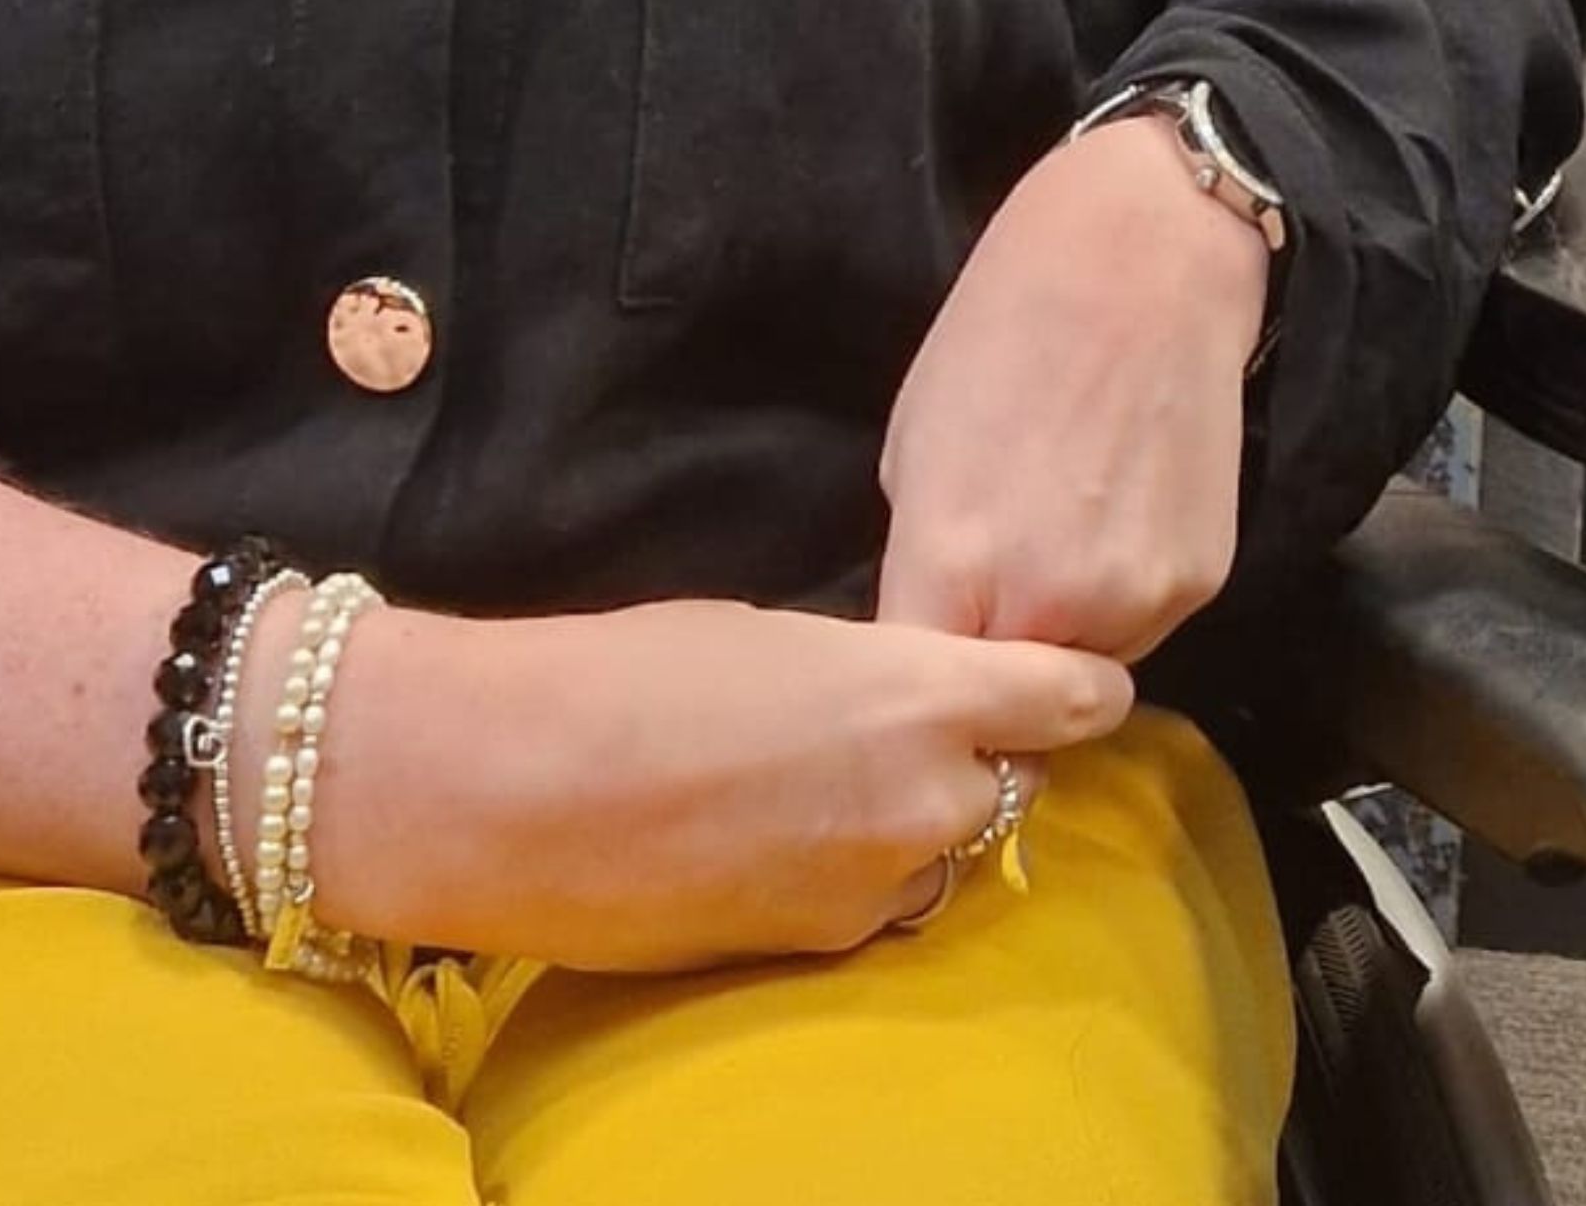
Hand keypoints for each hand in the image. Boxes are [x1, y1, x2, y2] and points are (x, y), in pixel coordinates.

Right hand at [314, 595, 1125, 972]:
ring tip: (820, 788)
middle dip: (980, 760)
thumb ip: (878, 675)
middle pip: (1014, 784)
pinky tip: (774, 840)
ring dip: (914, 827)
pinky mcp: (815, 948)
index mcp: (924, 694)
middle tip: (909, 732)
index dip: (1079, 688)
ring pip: (946, 855)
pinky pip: (875, 905)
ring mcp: (874, 886)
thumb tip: (906, 695)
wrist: (505, 787)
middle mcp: (926, 800)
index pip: (1078, 700)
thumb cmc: (628, 671)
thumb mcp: (781, 636)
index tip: (1071, 683)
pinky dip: (852, 876)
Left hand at [875, 108, 1271, 658]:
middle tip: (991, 607)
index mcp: (953, 566)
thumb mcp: (916, 443)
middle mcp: (1048, 604)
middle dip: (991, 672)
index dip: (914, 695)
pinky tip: (1118, 516)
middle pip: (1007, 699)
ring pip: (1083, 668)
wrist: (1147, 259)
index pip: (921, 698)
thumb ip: (923, 560)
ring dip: (1063, 634)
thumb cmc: (1007, 327)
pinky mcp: (1203, 581)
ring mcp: (1137, 599)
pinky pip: (1144, 627)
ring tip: (1062, 538)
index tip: (915, 685)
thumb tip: (938, 628)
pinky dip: (1123, 598)